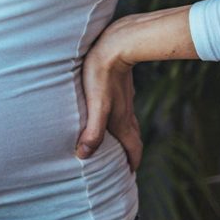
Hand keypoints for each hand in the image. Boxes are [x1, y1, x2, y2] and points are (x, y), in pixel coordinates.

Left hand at [76, 31, 142, 172]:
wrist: (117, 45)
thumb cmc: (102, 75)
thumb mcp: (96, 106)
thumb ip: (92, 131)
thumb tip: (84, 155)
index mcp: (122, 122)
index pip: (133, 149)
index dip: (133, 163)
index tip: (130, 175)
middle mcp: (127, 113)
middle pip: (134, 139)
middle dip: (132, 153)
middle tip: (126, 164)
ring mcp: (125, 100)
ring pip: (130, 123)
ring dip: (126, 137)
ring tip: (118, 143)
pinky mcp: (120, 87)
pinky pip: (124, 110)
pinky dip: (121, 120)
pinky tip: (111, 112)